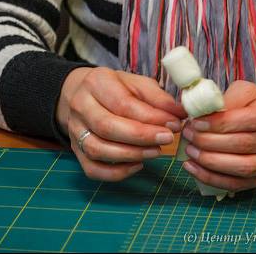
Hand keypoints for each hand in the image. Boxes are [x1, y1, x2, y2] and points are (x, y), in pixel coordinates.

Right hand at [57, 67, 186, 181]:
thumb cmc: (114, 88)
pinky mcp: (76, 151)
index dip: (150, 117)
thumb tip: (180, 114)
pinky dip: (116, 173)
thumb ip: (157, 98)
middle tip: (167, 139)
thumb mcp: (136, 83)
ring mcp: (75, 131)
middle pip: (108, 127)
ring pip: (98, 149)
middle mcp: (81, 106)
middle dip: (141, 137)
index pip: (122, 103)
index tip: (173, 124)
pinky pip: (93, 169)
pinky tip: (138, 165)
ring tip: (157, 151)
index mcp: (97, 82)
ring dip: (131, 154)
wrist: (81, 92)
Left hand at [181, 80, 255, 192]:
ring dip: (213, 162)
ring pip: (244, 167)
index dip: (223, 122)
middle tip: (189, 135)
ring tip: (191, 152)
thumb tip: (200, 113)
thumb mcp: (248, 91)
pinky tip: (195, 169)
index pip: (253, 118)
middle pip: (247, 144)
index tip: (197, 121)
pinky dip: (215, 179)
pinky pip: (240, 184)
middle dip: (212, 141)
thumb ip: (228, 100)